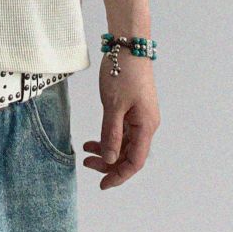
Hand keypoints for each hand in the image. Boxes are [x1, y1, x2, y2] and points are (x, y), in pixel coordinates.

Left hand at [82, 55, 160, 188]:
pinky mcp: (133, 108)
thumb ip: (111, 133)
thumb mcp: (113, 105)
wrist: (128, 46)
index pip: (135, 161)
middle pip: (130, 154)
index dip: (119, 176)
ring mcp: (140, 116)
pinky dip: (108, 137)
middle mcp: (146, 124)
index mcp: (146, 126)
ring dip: (107, 151)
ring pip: (125, 144)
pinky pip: (122, 131)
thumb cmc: (122, 72)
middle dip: (109, 164)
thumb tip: (110, 159)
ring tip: (86, 151)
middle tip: (87, 164)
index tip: (102, 185)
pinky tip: (93, 139)